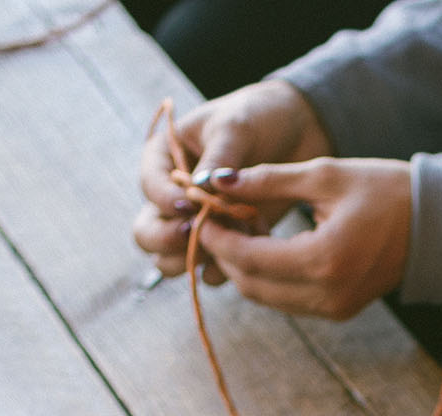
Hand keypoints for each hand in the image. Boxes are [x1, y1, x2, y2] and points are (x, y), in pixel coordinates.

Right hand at [132, 80, 331, 280]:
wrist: (294, 133)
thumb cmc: (257, 118)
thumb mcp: (236, 127)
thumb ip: (218, 158)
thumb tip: (201, 188)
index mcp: (163, 160)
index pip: (150, 187)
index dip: (165, 200)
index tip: (189, 205)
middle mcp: (171, 197)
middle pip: (147, 233)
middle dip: (167, 240)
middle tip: (196, 233)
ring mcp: (194, 225)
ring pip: (171, 261)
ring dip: (198, 256)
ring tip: (234, 236)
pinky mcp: (222, 244)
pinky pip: (211, 271)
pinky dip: (228, 265)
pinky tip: (255, 243)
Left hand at [192, 159, 412, 318]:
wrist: (435, 225)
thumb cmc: (385, 190)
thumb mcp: (325, 175)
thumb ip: (268, 180)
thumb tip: (215, 180)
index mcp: (325, 259)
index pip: (249, 258)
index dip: (218, 237)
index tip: (201, 212)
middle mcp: (327, 294)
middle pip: (251, 284)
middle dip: (226, 253)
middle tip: (215, 219)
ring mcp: (333, 308)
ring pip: (264, 297)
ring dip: (243, 267)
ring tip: (238, 229)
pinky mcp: (337, 311)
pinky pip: (285, 300)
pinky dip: (266, 277)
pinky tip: (263, 246)